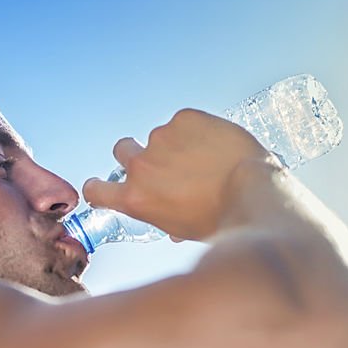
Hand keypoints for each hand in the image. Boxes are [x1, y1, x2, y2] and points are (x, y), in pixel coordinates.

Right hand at [82, 109, 271, 240]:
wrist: (252, 193)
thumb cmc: (221, 220)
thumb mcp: (183, 229)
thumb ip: (166, 218)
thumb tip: (173, 227)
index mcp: (135, 199)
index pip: (95, 189)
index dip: (99, 186)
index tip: (106, 186)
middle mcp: (141, 166)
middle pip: (122, 150)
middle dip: (137, 155)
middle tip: (166, 165)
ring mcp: (161, 138)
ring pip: (160, 136)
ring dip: (176, 144)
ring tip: (207, 159)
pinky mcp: (185, 118)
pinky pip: (185, 122)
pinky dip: (198, 130)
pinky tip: (218, 145)